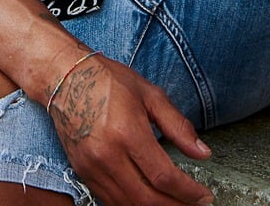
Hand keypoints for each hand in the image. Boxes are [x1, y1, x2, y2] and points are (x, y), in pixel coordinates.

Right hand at [49, 53, 213, 205]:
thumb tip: (202, 152)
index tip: (204, 196)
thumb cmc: (108, 80)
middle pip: (148, 199)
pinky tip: (149, 199)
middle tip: (195, 204)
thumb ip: (177, 125)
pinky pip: (111, 201)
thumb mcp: (149, 94)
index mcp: (127, 132)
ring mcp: (92, 167)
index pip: (164, 177)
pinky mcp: (83, 173)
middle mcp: (107, 155)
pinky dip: (133, 205)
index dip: (188, 192)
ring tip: (175, 203)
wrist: (65, 77)